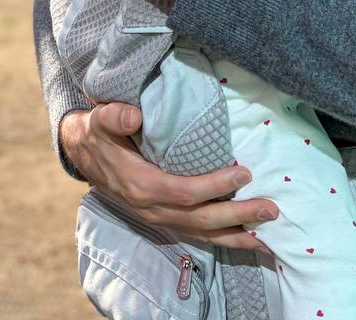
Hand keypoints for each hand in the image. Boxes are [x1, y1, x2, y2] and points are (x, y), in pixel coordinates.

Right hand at [60, 103, 277, 254]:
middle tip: (271, 208)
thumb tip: (133, 115)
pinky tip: (246, 238)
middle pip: (200, 219)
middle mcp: (152, 209)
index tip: (244, 172)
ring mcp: (159, 219)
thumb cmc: (98, 133)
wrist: (84, 154)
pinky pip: (197, 234)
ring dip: (236, 234)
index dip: (214, 186)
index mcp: (140, 185)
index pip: (184, 192)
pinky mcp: (165, 219)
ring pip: (201, 233)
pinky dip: (223, 239)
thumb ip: (113, 116)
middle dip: (237, 216)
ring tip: (267, 235)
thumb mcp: (98, 119)